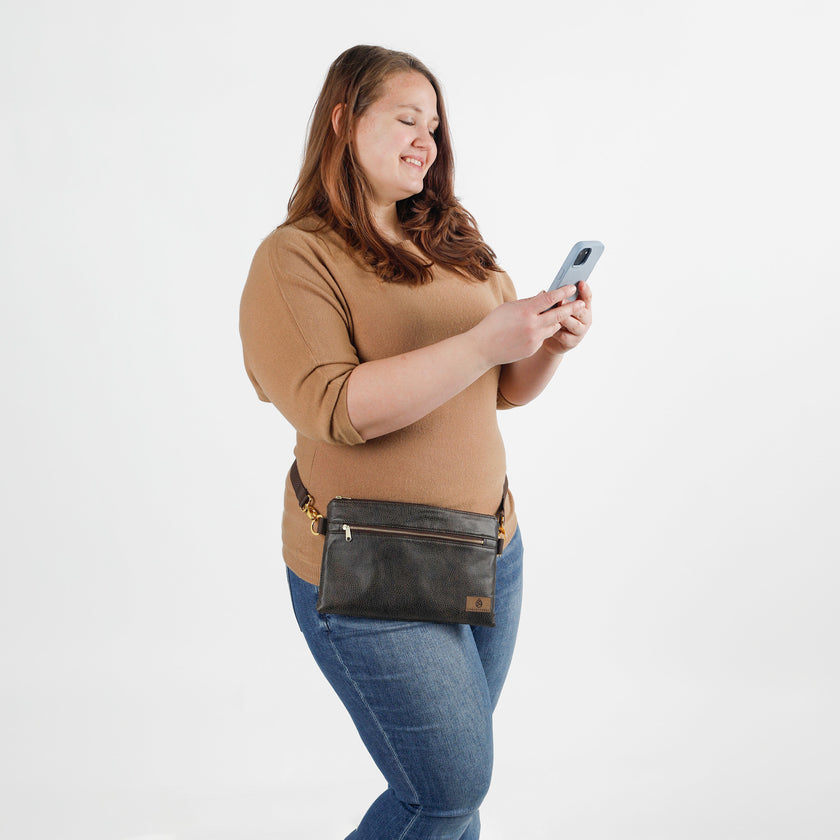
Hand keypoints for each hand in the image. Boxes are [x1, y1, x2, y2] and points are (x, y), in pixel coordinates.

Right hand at [470, 285, 586, 366]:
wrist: (483, 348)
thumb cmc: (493, 324)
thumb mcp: (509, 307)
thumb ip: (528, 302)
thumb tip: (543, 296)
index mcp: (525, 311)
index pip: (549, 298)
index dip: (562, 292)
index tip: (571, 287)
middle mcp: (532, 325)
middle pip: (558, 314)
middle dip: (572, 307)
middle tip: (582, 303)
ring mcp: (534, 338)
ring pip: (553, 327)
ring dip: (556, 320)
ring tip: (559, 314)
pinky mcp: (533, 348)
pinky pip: (543, 337)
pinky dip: (542, 331)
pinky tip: (534, 330)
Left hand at [540, 281, 592, 355]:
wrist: (552, 339)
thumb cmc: (555, 317)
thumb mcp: (558, 307)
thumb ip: (558, 299)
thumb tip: (548, 291)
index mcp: (584, 306)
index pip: (587, 297)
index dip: (585, 290)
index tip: (580, 282)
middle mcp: (586, 318)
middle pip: (581, 311)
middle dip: (571, 305)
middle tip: (561, 301)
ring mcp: (580, 331)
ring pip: (574, 324)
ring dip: (564, 319)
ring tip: (555, 314)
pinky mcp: (572, 342)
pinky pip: (564, 336)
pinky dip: (556, 331)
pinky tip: (548, 328)